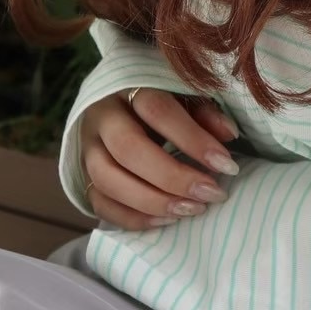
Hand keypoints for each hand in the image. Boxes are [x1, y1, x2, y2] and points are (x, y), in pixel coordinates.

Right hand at [80, 88, 240, 229]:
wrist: (116, 105)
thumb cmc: (161, 102)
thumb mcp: (185, 97)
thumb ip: (205, 114)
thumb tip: (229, 135)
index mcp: (129, 88)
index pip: (158, 112)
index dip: (193, 140)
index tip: (226, 165)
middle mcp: (101, 117)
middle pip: (128, 149)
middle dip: (173, 177)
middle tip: (211, 194)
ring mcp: (86, 148)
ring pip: (108, 180)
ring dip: (153, 202)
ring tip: (192, 210)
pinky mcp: (82, 176)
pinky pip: (99, 203)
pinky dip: (132, 218)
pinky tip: (166, 221)